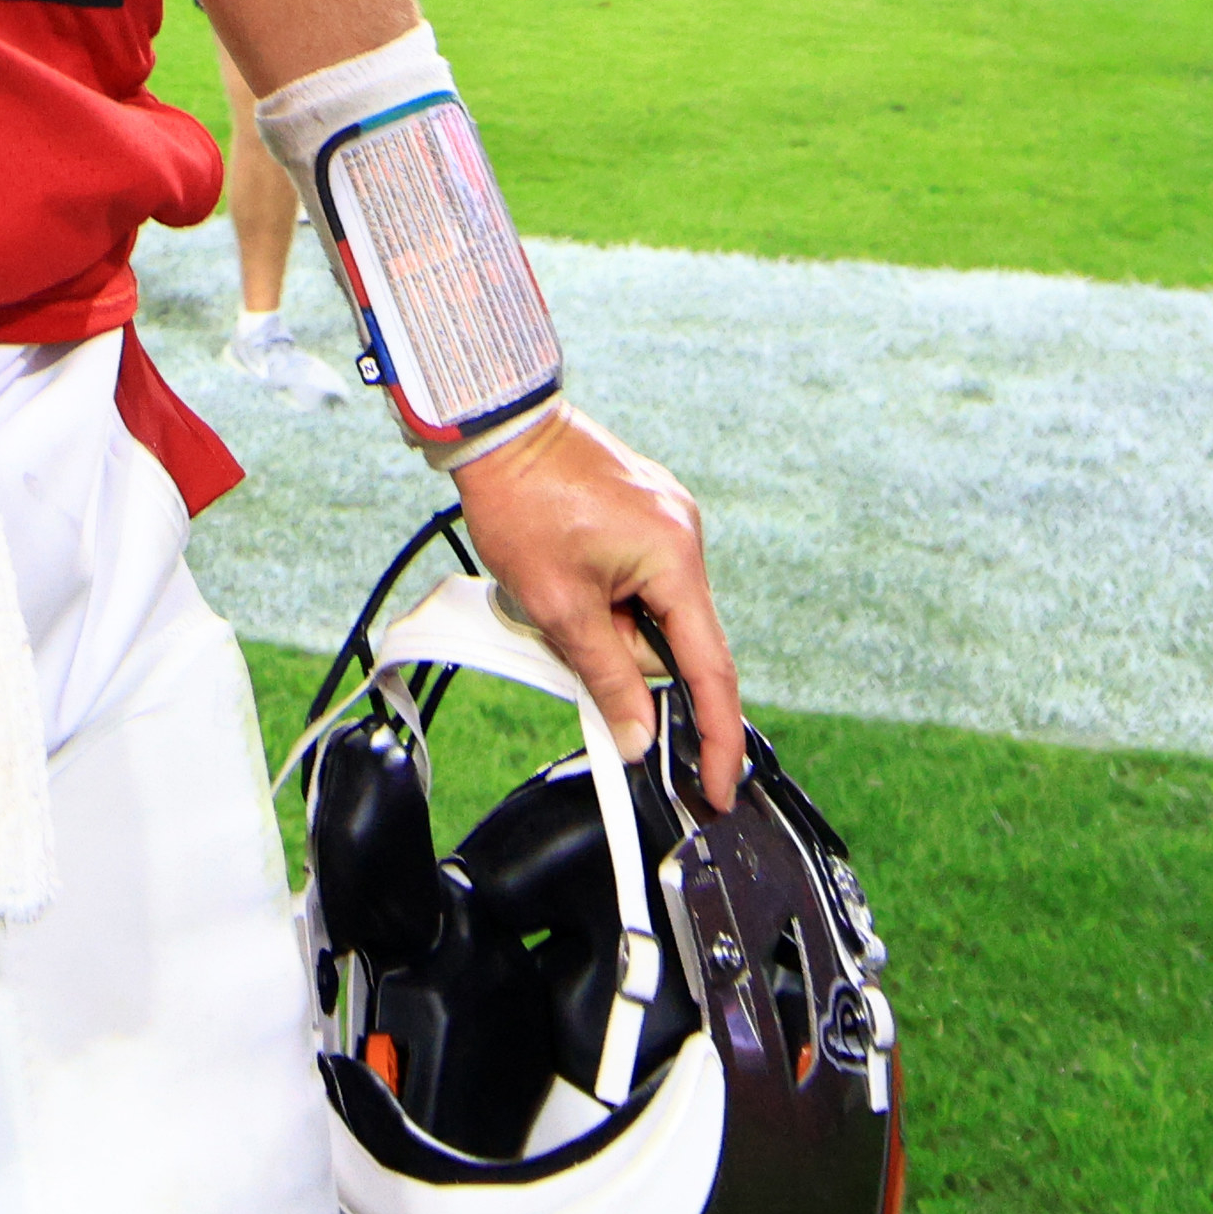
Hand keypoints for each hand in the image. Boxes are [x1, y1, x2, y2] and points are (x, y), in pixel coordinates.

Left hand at [453, 405, 744, 810]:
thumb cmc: (521, 500)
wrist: (495, 428)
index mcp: (675, 556)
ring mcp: (664, 519)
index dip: (716, 736)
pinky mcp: (643, 512)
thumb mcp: (559, 605)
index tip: (717, 786)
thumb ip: (606, 677)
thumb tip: (637, 736)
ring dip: (604, 621)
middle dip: (619, 652)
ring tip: (554, 590)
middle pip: (670, 640)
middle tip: (566, 630)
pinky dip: (602, 595)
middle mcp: (683, 534)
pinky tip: (565, 574)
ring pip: (647, 612)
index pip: (710, 669)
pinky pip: (635, 580)